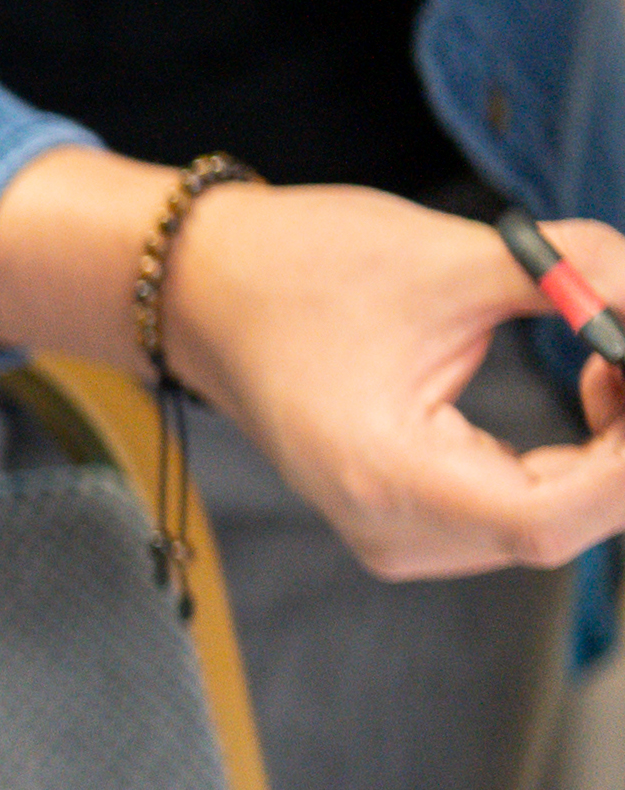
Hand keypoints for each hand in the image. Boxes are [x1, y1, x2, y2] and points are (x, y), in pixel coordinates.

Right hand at [0, 155, 624, 577]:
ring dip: (617, 444)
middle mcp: (392, 530)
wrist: (206, 291)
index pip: (550, 519)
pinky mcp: (417, 518)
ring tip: (613, 346)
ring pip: (561, 520)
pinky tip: (592, 378)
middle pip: (566, 524)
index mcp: (384, 478)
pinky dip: (587, 451)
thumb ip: (577, 271)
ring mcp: (402, 534)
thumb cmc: (301, 269)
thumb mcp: (452, 254)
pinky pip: (535, 506)